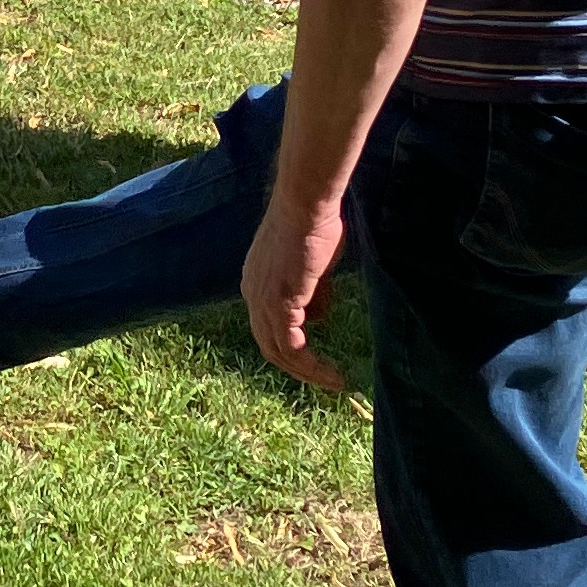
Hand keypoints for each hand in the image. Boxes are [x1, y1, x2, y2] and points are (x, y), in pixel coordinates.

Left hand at [240, 197, 349, 389]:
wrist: (306, 204)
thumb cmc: (313, 224)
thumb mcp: (312, 265)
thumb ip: (312, 291)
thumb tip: (316, 316)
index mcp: (256, 283)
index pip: (267, 326)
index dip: (290, 345)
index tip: (314, 359)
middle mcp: (252, 294)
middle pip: (269, 345)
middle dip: (298, 366)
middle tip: (325, 379)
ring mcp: (263, 300)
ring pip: (279, 352)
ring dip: (307, 372)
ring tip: (333, 382)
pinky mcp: (279, 304)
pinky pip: (293, 347)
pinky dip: (311, 365)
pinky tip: (331, 374)